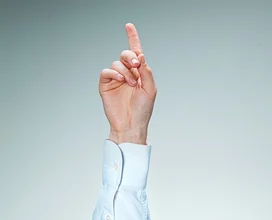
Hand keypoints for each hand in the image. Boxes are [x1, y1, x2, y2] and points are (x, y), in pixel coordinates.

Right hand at [98, 23, 156, 142]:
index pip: (135, 53)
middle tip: (135, 65)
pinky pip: (106, 72)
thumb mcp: (150, 90)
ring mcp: (115, 79)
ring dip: (125, 71)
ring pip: (116, 63)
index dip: (132, 38)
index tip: (129, 26)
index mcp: (138, 74)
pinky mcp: (105, 85)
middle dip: (130, 56)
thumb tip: (140, 56)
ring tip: (130, 83)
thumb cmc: (142, 111)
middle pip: (125, 55)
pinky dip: (113, 73)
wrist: (131, 125)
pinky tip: (120, 80)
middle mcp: (127, 74)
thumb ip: (146, 72)